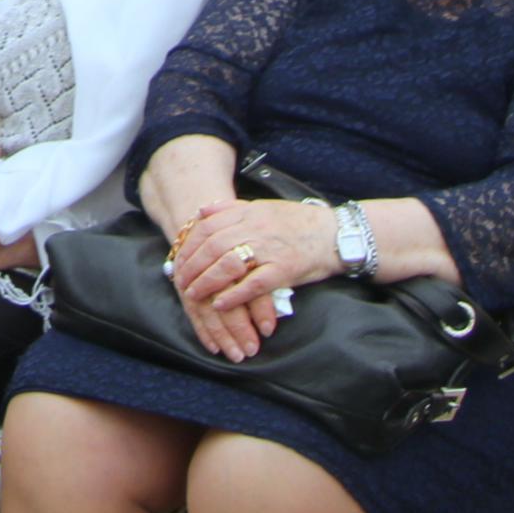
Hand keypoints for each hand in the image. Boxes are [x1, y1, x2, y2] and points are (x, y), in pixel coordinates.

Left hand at [163, 198, 338, 358]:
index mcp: (250, 212)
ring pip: (228, 264)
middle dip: (192, 266)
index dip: (188, 244)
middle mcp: (257, 228)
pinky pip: (253, 285)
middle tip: (180, 281)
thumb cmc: (299, 223)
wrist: (336, 234)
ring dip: (207, 282)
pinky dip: (233, 295)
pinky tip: (220, 304)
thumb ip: (233, 209)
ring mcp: (270, 249)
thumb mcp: (264, 208)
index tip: (177, 259)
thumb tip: (202, 211)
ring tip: (194, 295)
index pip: (207, 226)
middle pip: (213, 246)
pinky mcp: (284, 270)